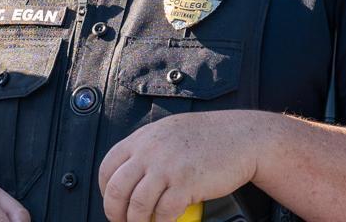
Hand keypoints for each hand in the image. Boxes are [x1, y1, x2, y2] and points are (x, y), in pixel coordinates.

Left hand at [98, 110, 270, 221]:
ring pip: (137, 205)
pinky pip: (164, 213)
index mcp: (141, 139)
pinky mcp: (185, 184)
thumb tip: (129, 174)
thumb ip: (146, 150)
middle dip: (115, 213)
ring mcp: (166, 168)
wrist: (240, 137)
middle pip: (117, 190)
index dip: (106, 191)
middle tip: (122, 221)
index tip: (113, 202)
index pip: (108, 168)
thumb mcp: (167, 133)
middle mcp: (149, 152)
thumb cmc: (207, 136)